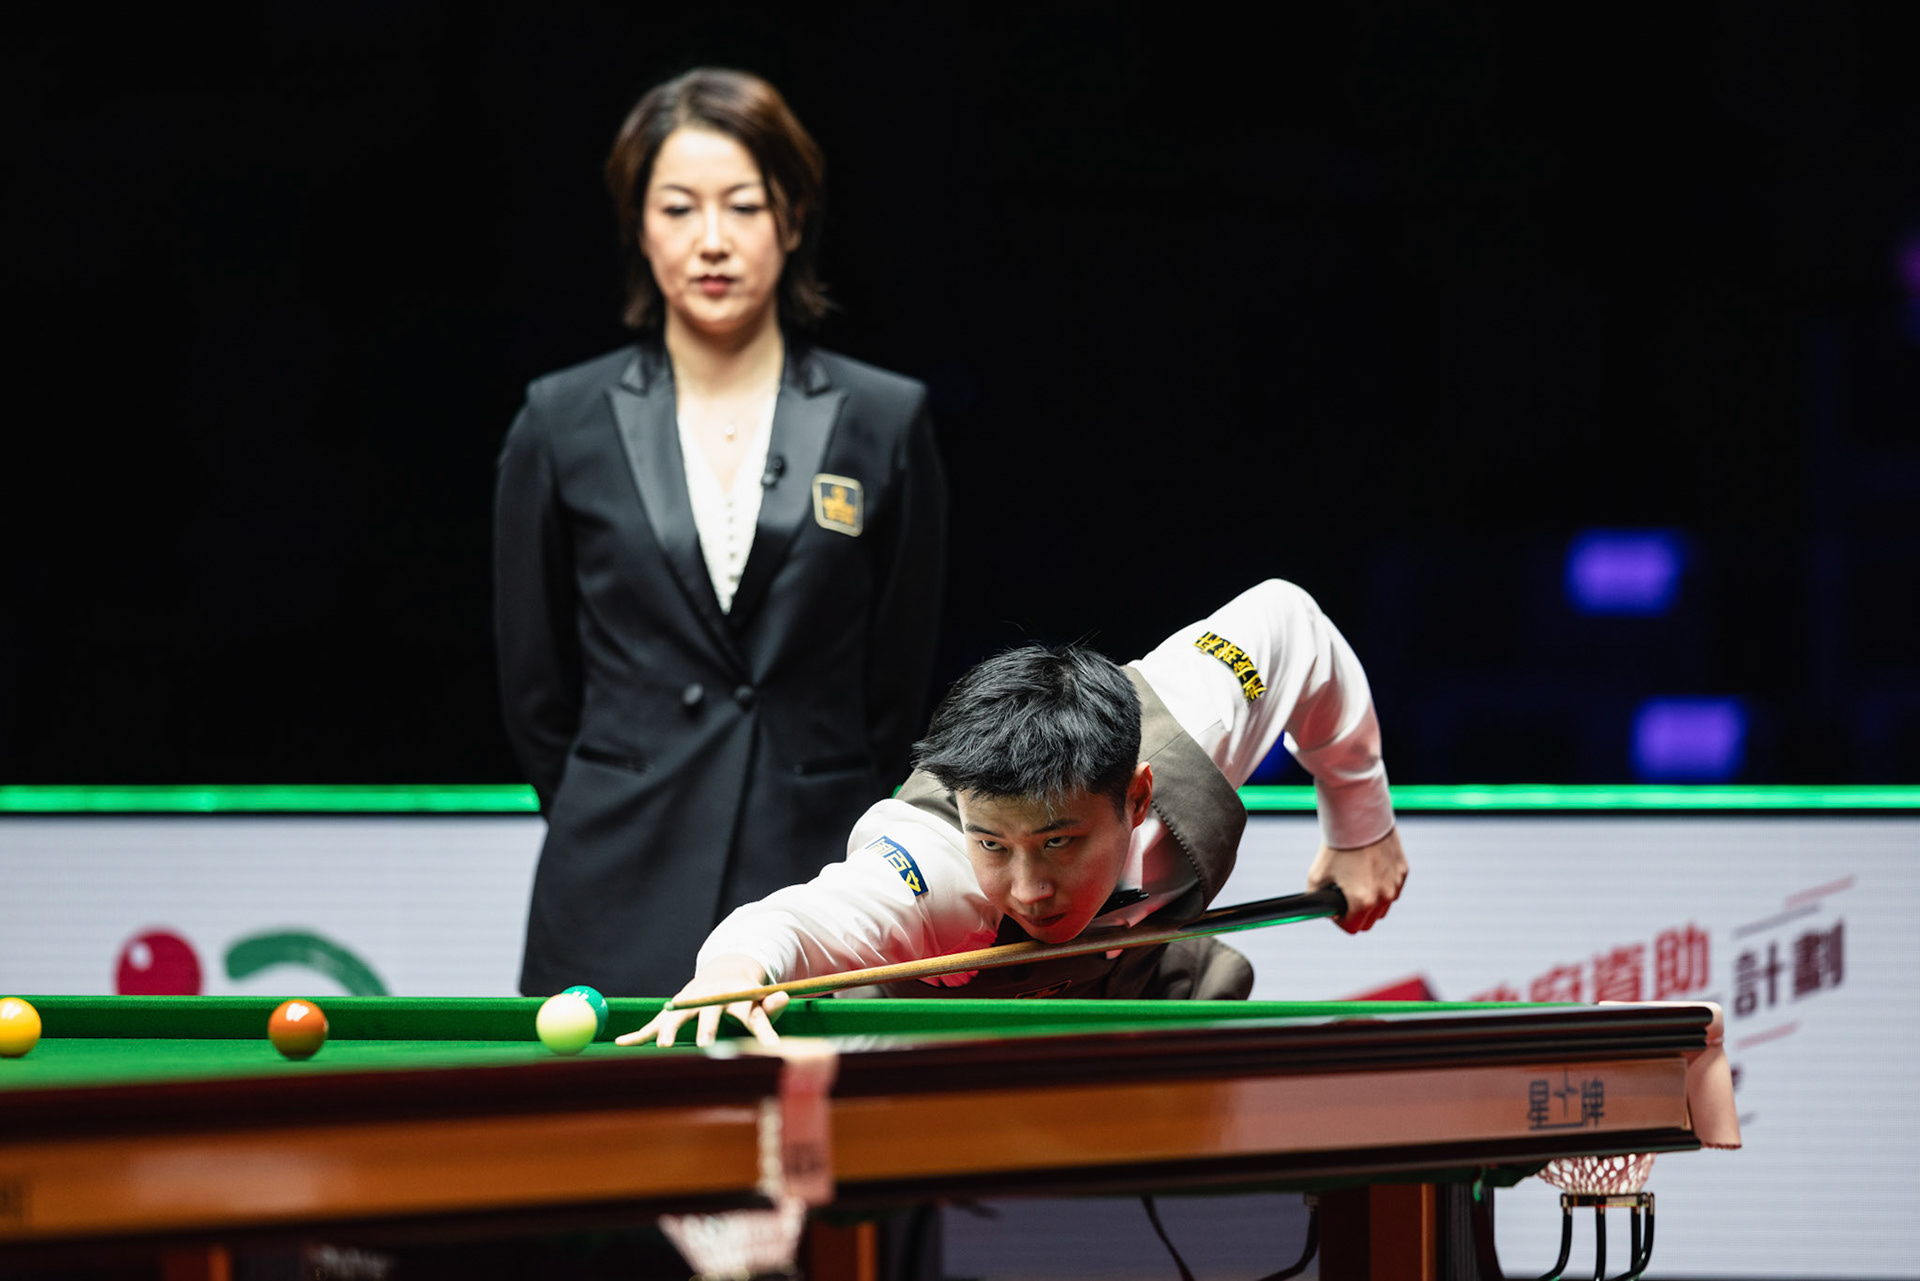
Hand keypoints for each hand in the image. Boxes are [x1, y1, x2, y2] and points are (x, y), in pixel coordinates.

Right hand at [614, 954, 788, 1048]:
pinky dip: (638, 1034)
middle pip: (709, 1013)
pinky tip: (621, 1042)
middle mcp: (712, 998)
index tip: (772, 1049)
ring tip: (664, 1045)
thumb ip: (771, 1005)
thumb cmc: (747, 996)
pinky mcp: (675, 1010)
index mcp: (738, 998)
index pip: (753, 1015)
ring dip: (669, 1030)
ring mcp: (690, 1003)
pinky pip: (654, 1024)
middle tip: (705, 1044)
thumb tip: (784, 996)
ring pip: (678, 1017)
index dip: (763, 1032)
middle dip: (706, 1028)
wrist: (724, 972)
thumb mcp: (762, 1002)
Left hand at [1306, 827, 1406, 933]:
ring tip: (1357, 883)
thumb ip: (1317, 899)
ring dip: (1371, 903)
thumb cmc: (1337, 846)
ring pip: (1383, 908)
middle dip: (1355, 915)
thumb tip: (1321, 909)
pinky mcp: (1403, 872)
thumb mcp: (1316, 876)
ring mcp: (1395, 885)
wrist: (1358, 818)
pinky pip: (1392, 889)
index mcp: (1362, 901)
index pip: (1351, 928)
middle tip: (1344, 899)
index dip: (1339, 921)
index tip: (1335, 910)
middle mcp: (1383, 897)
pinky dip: (1381, 886)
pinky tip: (1369, 870)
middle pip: (1368, 922)